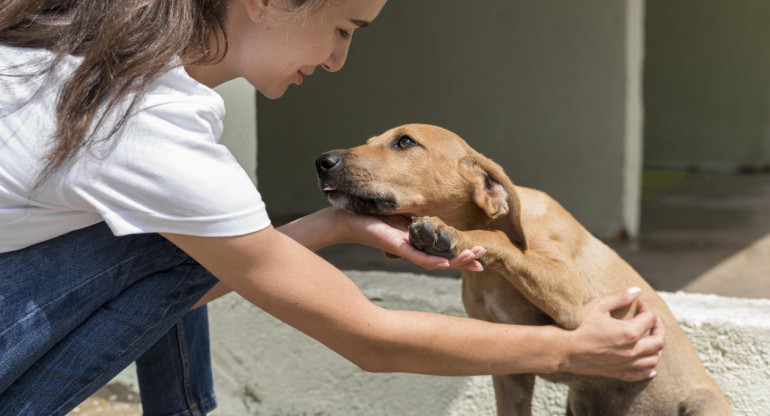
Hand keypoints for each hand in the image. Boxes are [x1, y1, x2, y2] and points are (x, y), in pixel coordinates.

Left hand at [332, 209, 486, 271]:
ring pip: (435, 261)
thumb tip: (432, 206)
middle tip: (484, 260)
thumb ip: (416, 213)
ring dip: (456, 261)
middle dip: (465, 259)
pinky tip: (446, 264)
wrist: (344, 219)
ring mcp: (405, 248)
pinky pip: (416, 256)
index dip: (462, 254)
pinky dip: (432, 261)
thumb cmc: (369, 214)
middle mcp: (413, 248)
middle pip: (444, 258)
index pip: (444, 250)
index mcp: (416, 240)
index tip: (481, 256)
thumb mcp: (400, 211)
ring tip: (476, 259)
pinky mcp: (395, 245)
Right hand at [560, 287, 665, 381]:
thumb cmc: (578, 326)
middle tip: (652, 319)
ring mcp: (625, 364)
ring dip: (657, 348)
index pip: (649, 319)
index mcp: (629, 332)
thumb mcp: (598, 305)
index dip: (647, 308)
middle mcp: (631, 351)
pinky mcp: (617, 373)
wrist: (562, 349)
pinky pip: (640, 375)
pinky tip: (651, 367)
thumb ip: (620, 297)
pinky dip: (649, 370)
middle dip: (658, 328)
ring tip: (651, 339)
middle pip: (658, 341)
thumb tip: (636, 290)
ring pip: (653, 359)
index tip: (639, 304)